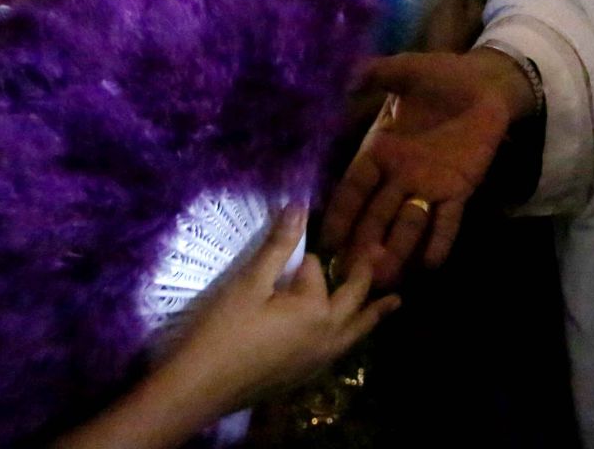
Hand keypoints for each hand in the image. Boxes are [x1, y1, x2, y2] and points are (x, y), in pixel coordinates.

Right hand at [54, 208, 396, 448]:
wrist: (197, 389)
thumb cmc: (222, 332)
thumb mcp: (249, 283)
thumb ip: (278, 246)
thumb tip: (299, 205)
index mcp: (317, 310)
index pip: (316, 270)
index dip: (299, 258)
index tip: (291, 246)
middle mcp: (328, 337)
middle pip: (353, 299)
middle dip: (365, 274)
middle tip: (381, 253)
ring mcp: (318, 360)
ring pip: (355, 331)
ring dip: (372, 313)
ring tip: (395, 301)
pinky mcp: (304, 376)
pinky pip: (341, 350)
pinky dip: (353, 336)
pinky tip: (349, 336)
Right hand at [322, 50, 536, 286]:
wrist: (486, 83)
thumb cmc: (443, 77)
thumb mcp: (406, 71)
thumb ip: (375, 74)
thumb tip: (342, 73)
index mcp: (380, 151)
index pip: (353, 190)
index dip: (340, 215)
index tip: (323, 241)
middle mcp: (399, 176)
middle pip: (376, 217)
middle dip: (363, 245)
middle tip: (348, 274)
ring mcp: (429, 186)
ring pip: (407, 225)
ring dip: (396, 250)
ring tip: (382, 277)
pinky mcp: (459, 190)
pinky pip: (447, 220)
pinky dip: (439, 240)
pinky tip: (430, 264)